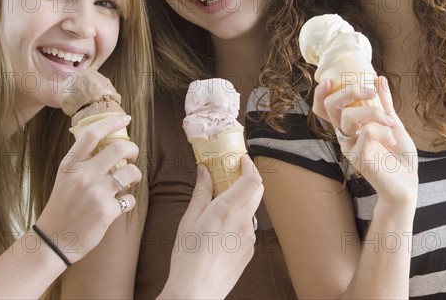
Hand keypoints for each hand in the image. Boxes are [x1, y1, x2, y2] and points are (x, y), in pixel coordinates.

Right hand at [35, 113, 141, 263]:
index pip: (92, 133)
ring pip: (131, 172)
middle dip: (133, 148)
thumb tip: (109, 142)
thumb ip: (83, 161)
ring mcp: (96, 193)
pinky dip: (128, 201)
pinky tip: (119, 205)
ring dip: (135, 175)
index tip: (125, 118)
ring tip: (129, 181)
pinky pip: (130, 198)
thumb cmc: (62, 206)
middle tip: (132, 155)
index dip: (112, 121)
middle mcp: (83, 176)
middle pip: (120, 147)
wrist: (52, 241)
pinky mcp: (107, 211)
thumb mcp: (65, 177)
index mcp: (70, 165)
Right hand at [159, 155, 262, 299]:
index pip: (252, 180)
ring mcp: (249, 237)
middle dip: (249, 178)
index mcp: (227, 209)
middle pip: (258, 190)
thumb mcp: (189, 219)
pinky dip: (240, 220)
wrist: (196, 292)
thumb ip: (201, 192)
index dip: (250, 166)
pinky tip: (223, 229)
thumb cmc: (188, 256)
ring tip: (224, 203)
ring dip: (243, 200)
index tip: (242, 159)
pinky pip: (248, 228)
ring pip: (252, 209)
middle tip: (234, 173)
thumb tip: (204, 171)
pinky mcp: (250, 251)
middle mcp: (243, 221)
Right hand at [314, 76, 417, 202]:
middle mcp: (344, 135)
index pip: (324, 108)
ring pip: (349, 117)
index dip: (321, 94)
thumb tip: (380, 78)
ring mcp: (349, 146)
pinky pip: (367, 132)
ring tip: (390, 122)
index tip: (328, 80)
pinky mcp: (358, 158)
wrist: (407, 185)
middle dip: (349, 92)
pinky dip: (382, 129)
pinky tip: (391, 139)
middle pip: (331, 107)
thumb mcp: (392, 123)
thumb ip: (384, 103)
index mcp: (349, 126)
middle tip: (369, 91)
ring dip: (374, 112)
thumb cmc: (399, 156)